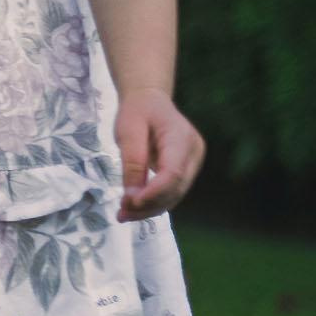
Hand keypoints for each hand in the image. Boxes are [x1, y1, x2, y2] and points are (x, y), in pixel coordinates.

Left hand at [115, 87, 204, 220]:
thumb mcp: (128, 130)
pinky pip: (171, 191)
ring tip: (123, 215)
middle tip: (121, 213)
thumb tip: (132, 195)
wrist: (150, 101)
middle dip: (148, 205)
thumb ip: (132, 161)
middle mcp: (194, 153)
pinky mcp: (186, 170)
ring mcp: (193, 163)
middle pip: (175, 188)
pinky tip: (133, 209)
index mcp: (181, 137)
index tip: (129, 203)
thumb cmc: (138, 111)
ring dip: (149, 208)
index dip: (153, 192)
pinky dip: (153, 202)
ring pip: (174, 195)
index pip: (173, 173)